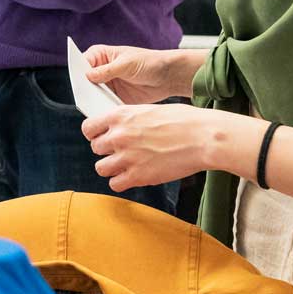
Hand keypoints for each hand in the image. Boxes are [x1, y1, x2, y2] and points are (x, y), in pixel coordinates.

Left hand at [81, 103, 255, 191]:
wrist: (204, 138)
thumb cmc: (185, 121)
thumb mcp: (151, 110)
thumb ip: (131, 119)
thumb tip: (120, 126)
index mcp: (121, 115)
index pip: (88, 127)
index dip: (95, 134)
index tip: (102, 137)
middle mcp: (119, 136)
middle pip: (95, 148)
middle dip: (107, 151)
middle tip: (122, 151)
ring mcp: (127, 157)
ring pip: (101, 168)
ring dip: (112, 168)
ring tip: (127, 165)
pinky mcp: (138, 176)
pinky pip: (115, 184)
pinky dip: (122, 182)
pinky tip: (133, 176)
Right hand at [82, 45, 201, 103]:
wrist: (167, 77)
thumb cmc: (148, 62)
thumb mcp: (126, 64)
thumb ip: (107, 70)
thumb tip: (87, 75)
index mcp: (101, 56)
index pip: (82, 63)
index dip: (79, 72)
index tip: (80, 82)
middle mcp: (100, 70)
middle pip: (85, 81)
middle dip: (85, 89)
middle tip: (86, 97)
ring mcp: (107, 85)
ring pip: (93, 94)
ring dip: (94, 100)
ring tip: (96, 106)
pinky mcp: (114, 97)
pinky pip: (104, 104)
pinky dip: (103, 108)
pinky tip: (105, 112)